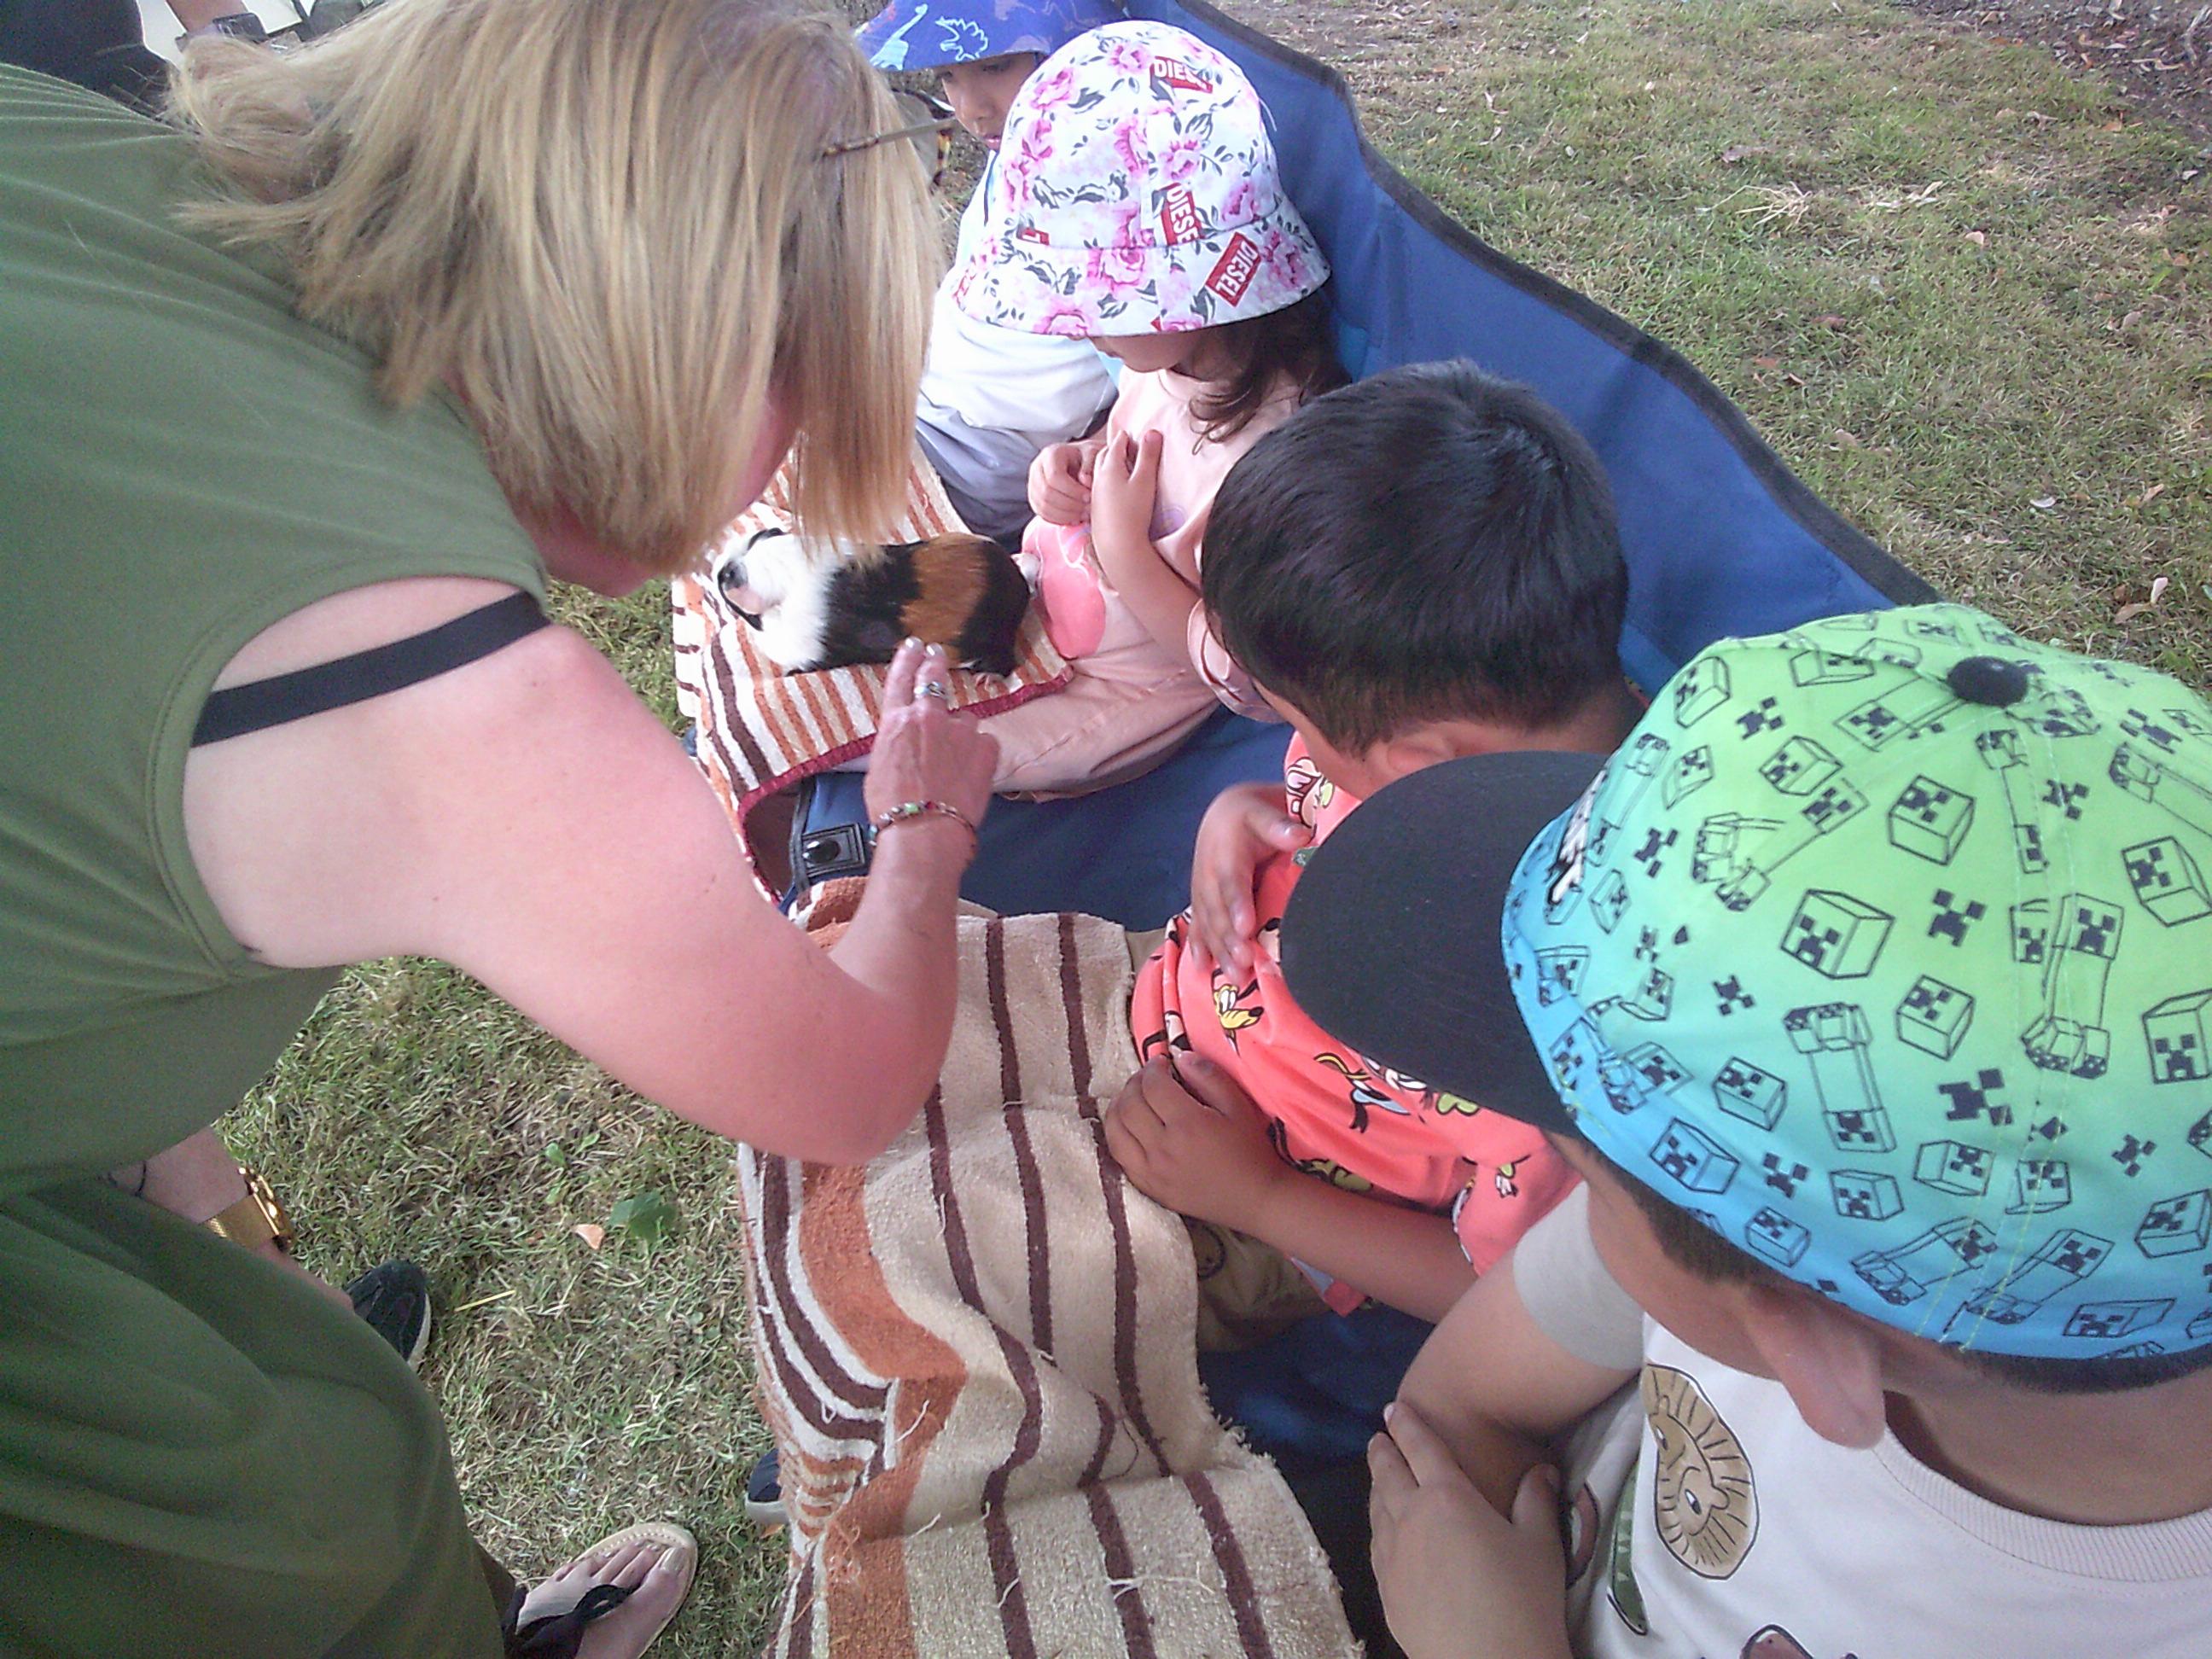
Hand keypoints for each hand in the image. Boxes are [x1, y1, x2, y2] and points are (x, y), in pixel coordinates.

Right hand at [867, 640, 998, 844]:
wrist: (924, 830)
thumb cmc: (893, 809)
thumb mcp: (879, 769)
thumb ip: (896, 744)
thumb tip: (906, 742)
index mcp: (897, 722)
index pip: (902, 679)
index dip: (907, 659)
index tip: (913, 646)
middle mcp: (929, 717)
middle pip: (935, 680)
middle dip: (935, 664)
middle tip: (936, 655)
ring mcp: (961, 731)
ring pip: (964, 721)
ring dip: (960, 733)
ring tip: (953, 763)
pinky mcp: (986, 748)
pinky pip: (985, 743)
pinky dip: (979, 753)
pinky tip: (970, 772)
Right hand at [1029, 442, 1095, 526]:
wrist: (1079, 461)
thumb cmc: (1087, 457)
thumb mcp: (1093, 454)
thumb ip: (1090, 465)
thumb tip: (1085, 480)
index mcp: (1050, 454)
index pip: (1055, 476)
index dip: (1072, 490)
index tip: (1089, 496)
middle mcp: (1037, 468)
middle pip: (1047, 493)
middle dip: (1069, 505)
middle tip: (1087, 509)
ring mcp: (1033, 485)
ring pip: (1043, 506)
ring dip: (1065, 515)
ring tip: (1083, 514)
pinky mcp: (1034, 499)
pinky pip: (1043, 514)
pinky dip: (1060, 520)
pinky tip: (1075, 518)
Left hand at [1087, 429, 1163, 584]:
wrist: (1118, 546)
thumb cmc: (1133, 512)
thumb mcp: (1145, 480)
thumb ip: (1149, 455)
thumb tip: (1153, 432)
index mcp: (1109, 466)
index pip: (1118, 442)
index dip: (1130, 437)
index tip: (1140, 437)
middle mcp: (1098, 478)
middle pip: (1106, 454)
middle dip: (1118, 449)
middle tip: (1132, 449)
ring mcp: (1095, 494)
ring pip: (1101, 471)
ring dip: (1112, 466)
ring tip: (1126, 469)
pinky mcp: (1097, 509)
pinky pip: (1101, 487)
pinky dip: (1109, 482)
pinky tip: (1118, 491)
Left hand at [1102, 1053, 1284, 1233]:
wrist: (1255, 1199)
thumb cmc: (1250, 1151)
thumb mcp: (1238, 1106)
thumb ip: (1208, 1076)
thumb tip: (1180, 1056)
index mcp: (1187, 1125)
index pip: (1153, 1086)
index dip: (1153, 1068)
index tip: (1162, 1062)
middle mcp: (1162, 1148)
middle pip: (1128, 1105)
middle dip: (1134, 1083)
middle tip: (1148, 1077)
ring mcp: (1151, 1171)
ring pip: (1115, 1130)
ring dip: (1118, 1107)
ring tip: (1133, 1098)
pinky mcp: (1148, 1187)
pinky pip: (1118, 1156)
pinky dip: (1118, 1134)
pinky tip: (1130, 1127)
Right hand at [1190, 783, 1309, 978]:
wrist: (1224, 814)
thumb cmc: (1250, 815)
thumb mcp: (1262, 812)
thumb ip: (1278, 825)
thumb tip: (1300, 835)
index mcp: (1225, 852)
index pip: (1232, 880)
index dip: (1237, 904)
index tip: (1247, 926)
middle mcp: (1208, 874)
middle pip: (1218, 910)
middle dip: (1229, 938)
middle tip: (1244, 963)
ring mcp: (1202, 890)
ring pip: (1208, 924)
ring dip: (1219, 951)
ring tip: (1233, 976)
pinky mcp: (1201, 901)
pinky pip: (1198, 926)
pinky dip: (1199, 948)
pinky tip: (1202, 969)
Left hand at [1369, 1403, 1572, 1658]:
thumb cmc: (1523, 1601)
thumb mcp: (1541, 1544)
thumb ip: (1537, 1500)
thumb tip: (1543, 1469)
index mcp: (1447, 1497)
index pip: (1420, 1448)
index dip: (1407, 1424)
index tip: (1394, 1407)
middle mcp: (1410, 1519)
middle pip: (1387, 1474)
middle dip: (1383, 1451)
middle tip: (1379, 1437)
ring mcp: (1392, 1557)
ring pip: (1376, 1509)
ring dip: (1376, 1486)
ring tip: (1378, 1477)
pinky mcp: (1386, 1590)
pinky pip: (1375, 1545)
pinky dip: (1377, 1525)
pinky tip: (1383, 1530)